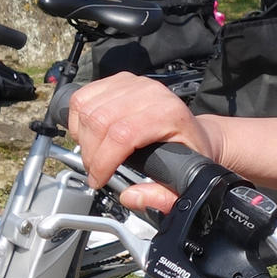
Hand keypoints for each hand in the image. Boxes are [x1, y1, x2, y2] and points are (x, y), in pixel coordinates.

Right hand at [68, 72, 213, 212]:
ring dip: (82, 137)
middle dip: (90, 154)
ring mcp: (133, 83)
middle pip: (100, 121)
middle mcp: (150, 93)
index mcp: (168, 114)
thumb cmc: (191, 152)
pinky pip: (83, 96)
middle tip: (95, 171)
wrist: (198, 131)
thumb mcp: (187, 179)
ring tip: (93, 154)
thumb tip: (131, 197)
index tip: (99, 180)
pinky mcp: (119, 80)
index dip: (103, 161)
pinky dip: (78, 118)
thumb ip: (162, 196)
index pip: (121, 134)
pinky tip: (88, 134)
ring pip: (88, 108)